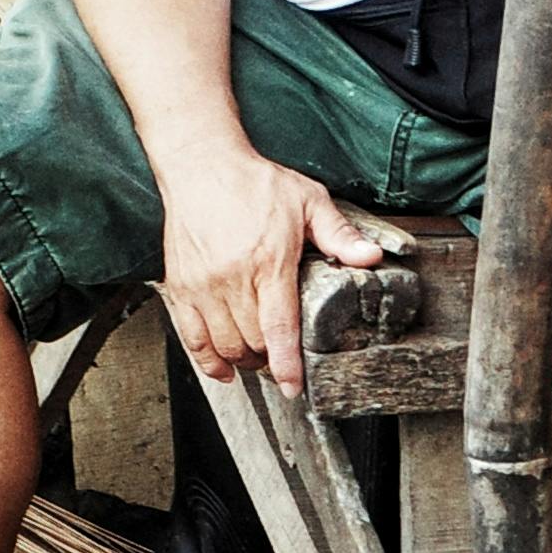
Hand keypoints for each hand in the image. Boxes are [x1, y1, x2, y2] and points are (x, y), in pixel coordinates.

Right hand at [155, 144, 397, 393]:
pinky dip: (208, 361)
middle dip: (270, 359)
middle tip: (282, 357)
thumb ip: (339, 234)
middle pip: (252, 343)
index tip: (293, 386)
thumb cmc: (254, 183)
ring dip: (243, 360)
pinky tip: (223, 369)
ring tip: (258, 357)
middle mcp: (232, 279)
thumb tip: (370, 257)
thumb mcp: (307, 201)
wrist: (202, 166)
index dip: (287, 365)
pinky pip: (191, 338)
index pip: (278, 328)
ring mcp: (203, 286)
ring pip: (224, 346)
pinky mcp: (181, 287)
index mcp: (268, 262)